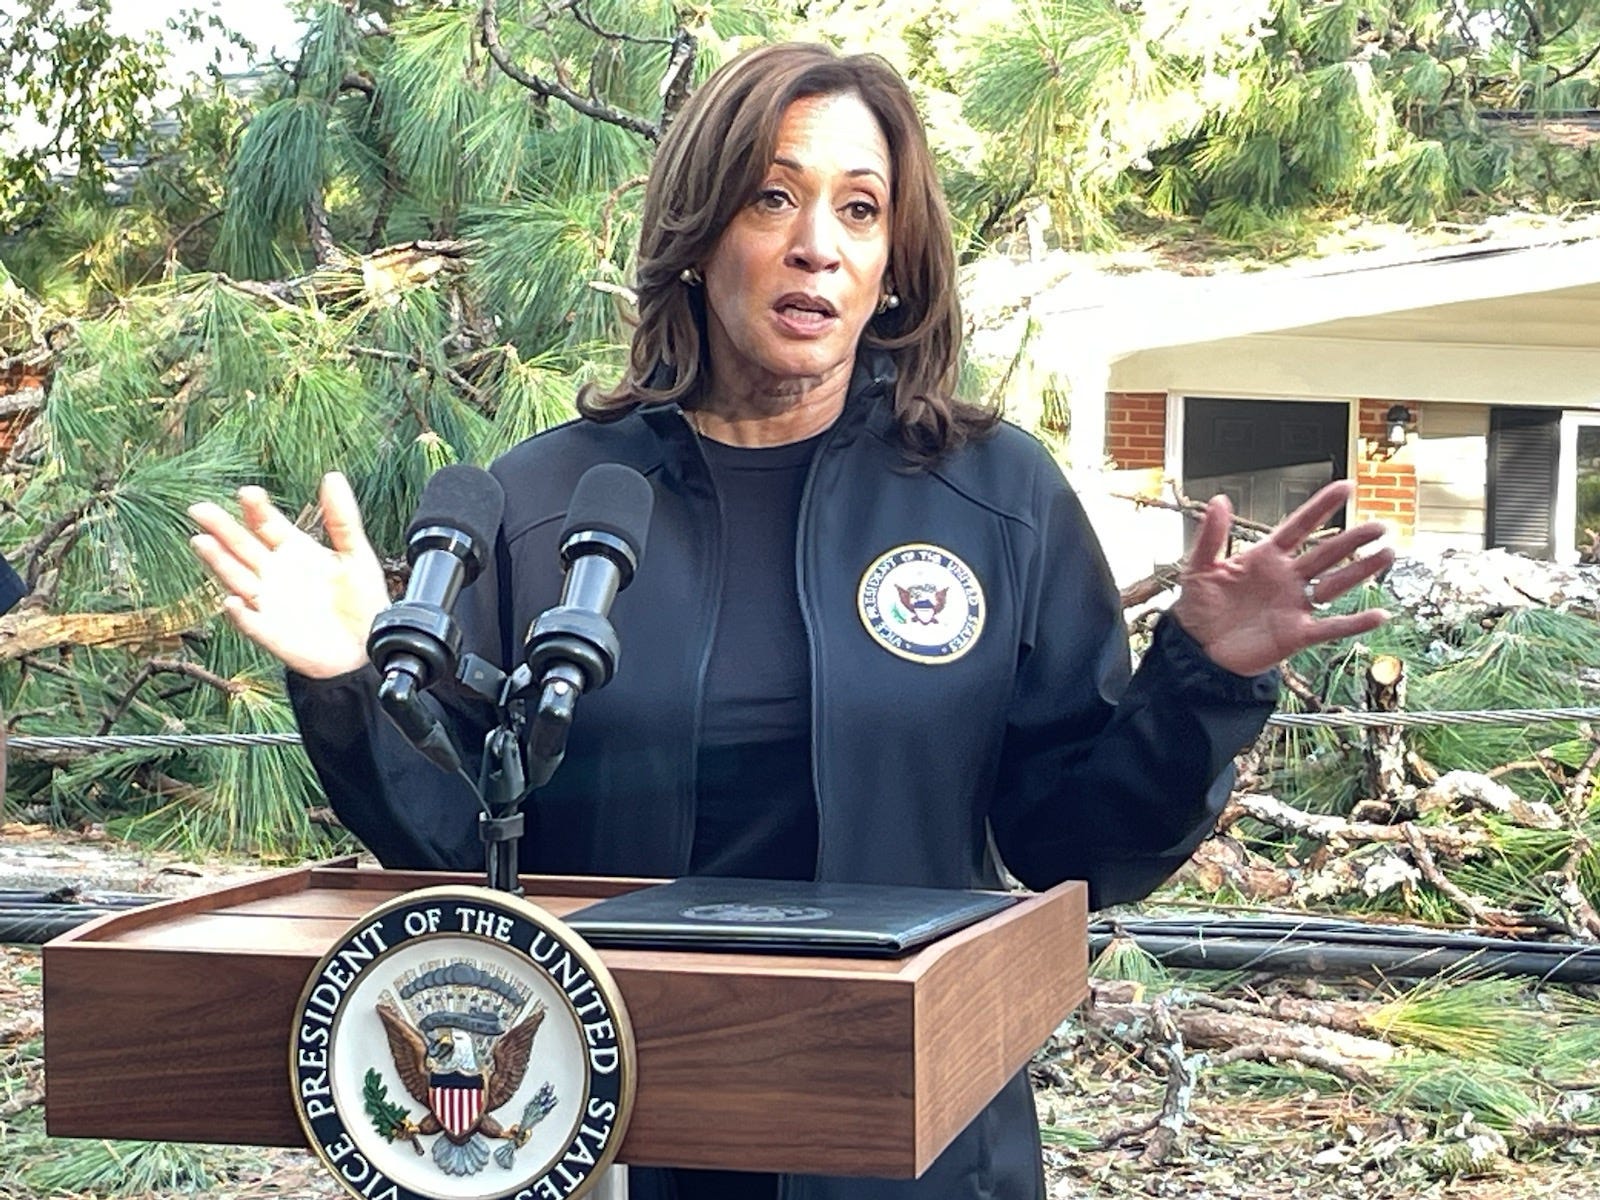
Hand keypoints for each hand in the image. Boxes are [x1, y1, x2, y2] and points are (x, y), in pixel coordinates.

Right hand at [188, 472, 389, 678]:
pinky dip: (240, 613)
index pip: (267, 524)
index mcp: (294, 551)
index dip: (256, 508)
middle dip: (222, 528)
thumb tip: (332, 476)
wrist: (368, 648)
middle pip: (242, 546)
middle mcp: (274, 573)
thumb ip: (342, 519)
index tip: (248, 493)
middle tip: (200, 508)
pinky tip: (234, 601)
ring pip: (237, 578)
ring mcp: (269, 603)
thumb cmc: (362, 602)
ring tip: (202, 542)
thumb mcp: (356, 556)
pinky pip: (250, 622)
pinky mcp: (270, 633)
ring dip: (219, 562)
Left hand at [1169, 480, 1392, 676]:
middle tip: (1380, 525)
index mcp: (1265, 557)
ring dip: (1362, 571)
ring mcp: (1294, 605)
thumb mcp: (1199, 568)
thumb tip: (1220, 500)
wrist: (1197, 649)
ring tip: (1387, 554)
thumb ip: (1211, 536)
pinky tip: (1380, 615)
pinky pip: (1331, 627)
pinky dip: (1355, 623)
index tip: (1347, 486)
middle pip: (1326, 553)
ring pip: (1335, 584)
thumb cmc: (1199, 607)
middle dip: (1353, 540)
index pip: (1299, 527)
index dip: (1321, 507)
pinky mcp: (1296, 634)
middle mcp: (1286, 578)